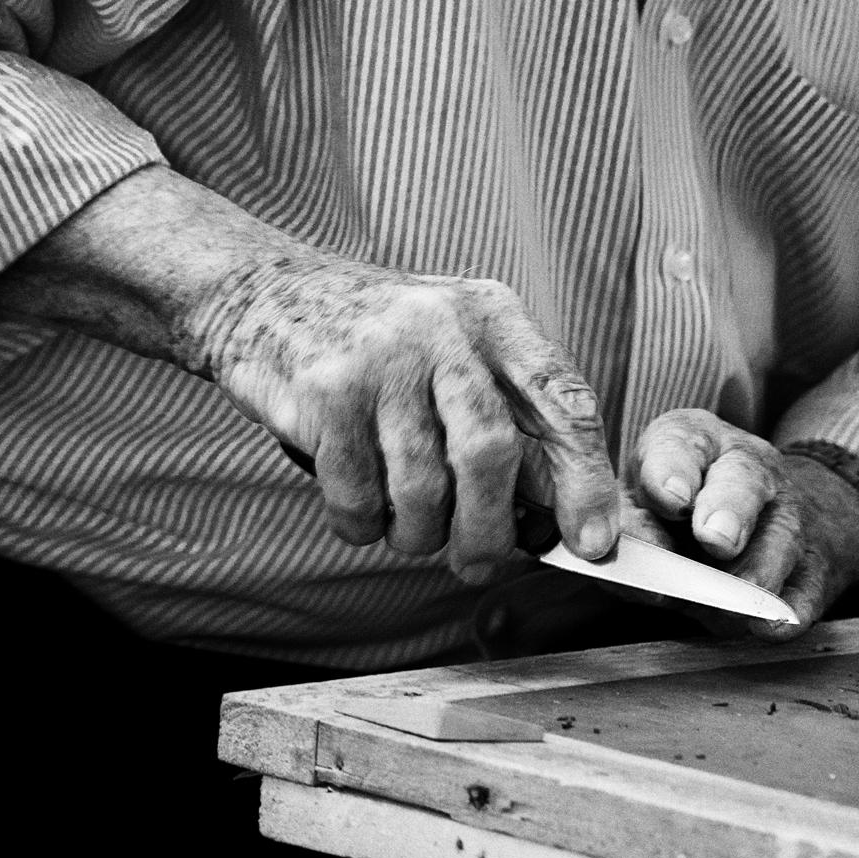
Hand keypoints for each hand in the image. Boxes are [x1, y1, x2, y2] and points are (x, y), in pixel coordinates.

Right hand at [198, 255, 619, 582]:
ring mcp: (380, 358)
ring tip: (405, 523)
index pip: (563, 400)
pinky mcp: (324, 393)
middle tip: (479, 564)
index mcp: (494, 316)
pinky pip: (358, 499)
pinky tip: (357, 504)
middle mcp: (443, 328)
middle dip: (490, 528)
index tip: (593, 542)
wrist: (265, 293)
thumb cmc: (380, 346)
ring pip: (421, 488)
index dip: (586, 478)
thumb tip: (555, 520)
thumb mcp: (455, 352)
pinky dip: (362, 525)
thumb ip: (508, 419)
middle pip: (489, 452)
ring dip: (417, 533)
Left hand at [627, 408, 858, 634]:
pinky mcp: (810, 566)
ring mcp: (787, 516)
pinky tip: (772, 626)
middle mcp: (746, 468)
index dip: (672, 471)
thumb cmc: (681, 509)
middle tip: (714, 539)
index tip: (668, 498)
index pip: (680, 444)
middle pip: (743, 481)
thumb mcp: (644, 500)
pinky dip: (790, 610)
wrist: (759, 519)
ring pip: (781, 537)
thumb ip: (629, 525)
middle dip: (728, 509)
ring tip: (736, 603)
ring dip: (758, 570)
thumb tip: (607, 556)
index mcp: (694, 441)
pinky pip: (807, 587)